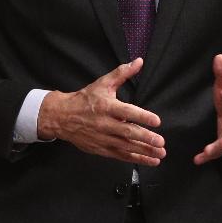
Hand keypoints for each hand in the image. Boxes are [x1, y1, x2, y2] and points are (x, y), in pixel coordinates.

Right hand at [37, 58, 165, 166]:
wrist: (61, 116)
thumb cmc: (85, 99)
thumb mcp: (103, 83)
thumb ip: (122, 73)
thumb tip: (139, 62)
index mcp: (107, 107)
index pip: (127, 112)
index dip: (142, 117)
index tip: (157, 121)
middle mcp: (105, 124)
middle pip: (128, 132)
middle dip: (146, 138)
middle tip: (160, 142)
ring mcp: (102, 138)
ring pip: (126, 147)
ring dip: (144, 152)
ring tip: (160, 154)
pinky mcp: (101, 149)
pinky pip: (120, 156)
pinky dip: (135, 159)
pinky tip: (148, 160)